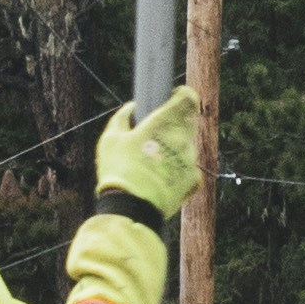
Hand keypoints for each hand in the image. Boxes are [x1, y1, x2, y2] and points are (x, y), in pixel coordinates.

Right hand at [97, 83, 202, 218]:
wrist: (131, 208)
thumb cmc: (118, 170)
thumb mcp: (110, 139)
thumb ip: (122, 118)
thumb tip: (131, 107)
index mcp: (165, 123)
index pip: (188, 98)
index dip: (183, 95)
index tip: (174, 96)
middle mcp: (183, 138)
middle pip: (187, 122)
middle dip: (173, 124)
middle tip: (154, 134)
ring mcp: (190, 160)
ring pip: (187, 146)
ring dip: (174, 149)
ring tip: (152, 161)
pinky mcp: (193, 180)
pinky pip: (188, 168)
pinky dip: (178, 170)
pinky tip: (160, 177)